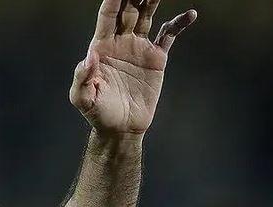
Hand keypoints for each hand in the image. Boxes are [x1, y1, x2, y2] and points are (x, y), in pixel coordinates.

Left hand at [71, 0, 195, 134]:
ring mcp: (139, 48)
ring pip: (147, 15)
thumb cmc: (97, 113)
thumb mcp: (82, 98)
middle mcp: (120, 42)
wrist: (120, 128)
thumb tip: (89, 57)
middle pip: (128, 9)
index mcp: (101, 46)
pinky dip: (178, 24)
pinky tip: (190, 14)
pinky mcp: (156, 59)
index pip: (108, 15)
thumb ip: (82, 77)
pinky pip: (168, 35)